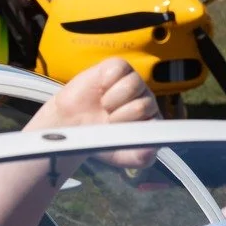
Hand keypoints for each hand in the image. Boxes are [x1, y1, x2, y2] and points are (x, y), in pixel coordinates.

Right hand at [31, 58, 160, 168]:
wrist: (69, 125)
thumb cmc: (97, 140)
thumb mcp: (119, 156)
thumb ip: (140, 158)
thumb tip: (152, 149)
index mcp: (152, 122)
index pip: (156, 123)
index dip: (132, 129)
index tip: (117, 133)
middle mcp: (146, 100)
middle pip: (144, 105)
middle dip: (120, 116)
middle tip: (108, 120)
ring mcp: (134, 82)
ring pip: (133, 85)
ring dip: (112, 99)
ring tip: (104, 105)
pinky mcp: (119, 68)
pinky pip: (120, 68)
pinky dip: (106, 81)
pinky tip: (101, 89)